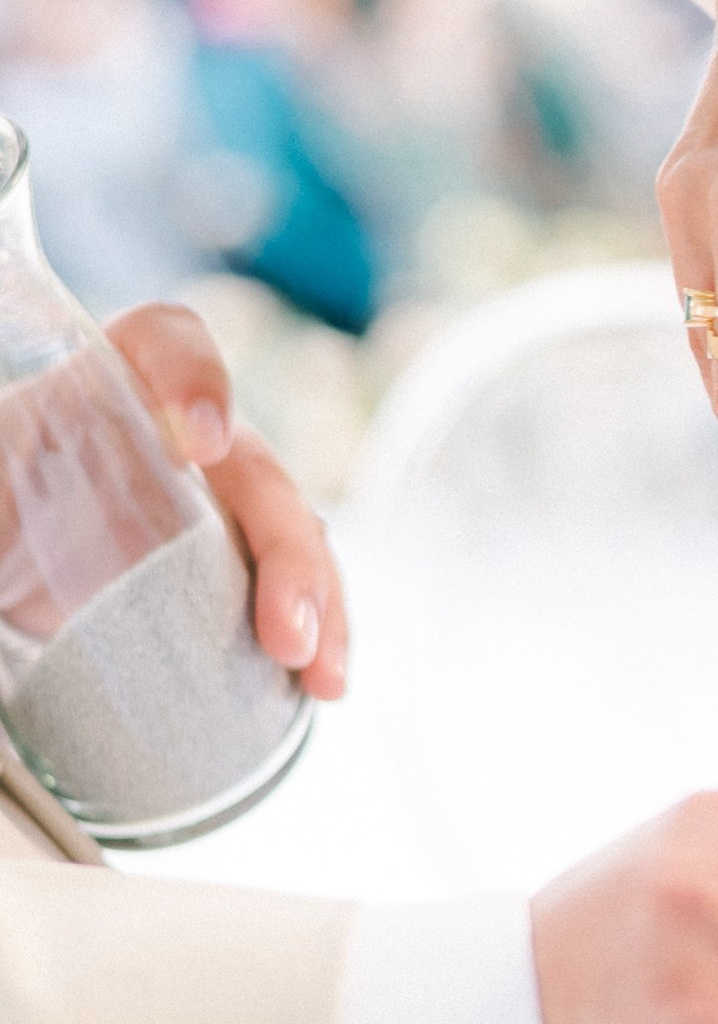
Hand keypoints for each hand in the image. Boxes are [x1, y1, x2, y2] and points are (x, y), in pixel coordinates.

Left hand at [106, 302, 348, 694]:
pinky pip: (285, 584)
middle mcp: (166, 442)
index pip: (165, 341)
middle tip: (282, 628)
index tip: (199, 445)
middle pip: (253, 463)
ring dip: (319, 598)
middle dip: (284, 544)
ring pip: (288, 530)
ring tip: (319, 672)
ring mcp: (202, 508)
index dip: (194, 378)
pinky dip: (316, 630)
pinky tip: (318, 682)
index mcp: (93, 398)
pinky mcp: (216, 571)